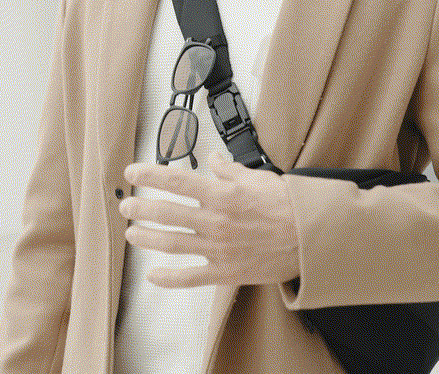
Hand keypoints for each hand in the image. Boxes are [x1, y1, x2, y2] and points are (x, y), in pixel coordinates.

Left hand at [120, 151, 299, 288]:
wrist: (312, 238)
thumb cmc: (287, 206)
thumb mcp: (257, 178)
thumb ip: (229, 169)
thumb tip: (212, 159)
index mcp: (222, 194)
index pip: (176, 180)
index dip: (150, 175)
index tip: (132, 172)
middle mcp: (215, 221)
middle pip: (167, 212)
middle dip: (141, 207)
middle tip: (126, 204)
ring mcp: (218, 248)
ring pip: (172, 243)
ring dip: (147, 237)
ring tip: (131, 233)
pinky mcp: (225, 271)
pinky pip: (190, 277)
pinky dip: (168, 278)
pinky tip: (152, 275)